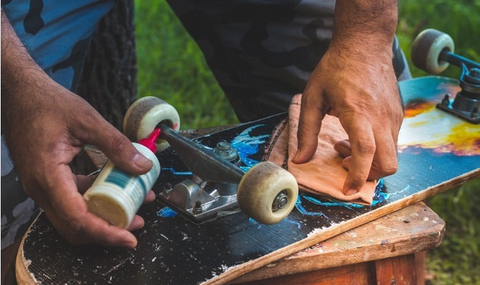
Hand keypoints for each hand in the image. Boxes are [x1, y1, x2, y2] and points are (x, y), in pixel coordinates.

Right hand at [2, 78, 154, 246]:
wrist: (19, 94)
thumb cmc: (45, 103)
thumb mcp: (87, 119)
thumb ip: (116, 144)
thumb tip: (142, 166)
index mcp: (48, 175)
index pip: (77, 219)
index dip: (105, 233)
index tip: (128, 238)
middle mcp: (41, 188)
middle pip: (74, 227)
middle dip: (107, 232)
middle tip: (135, 226)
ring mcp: (42, 186)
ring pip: (72, 218)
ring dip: (102, 218)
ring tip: (131, 210)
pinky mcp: (47, 181)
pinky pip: (70, 202)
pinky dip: (93, 202)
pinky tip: (113, 191)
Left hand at [292, 43, 402, 194]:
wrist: (365, 45)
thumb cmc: (335, 69)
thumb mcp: (312, 97)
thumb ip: (307, 131)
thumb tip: (301, 160)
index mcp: (358, 112)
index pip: (365, 151)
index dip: (357, 175)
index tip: (347, 190)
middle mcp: (381, 118)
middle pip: (388, 163)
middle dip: (367, 176)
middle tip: (343, 165)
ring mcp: (394, 117)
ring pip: (391, 156)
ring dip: (369, 162)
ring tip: (343, 145)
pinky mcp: (398, 115)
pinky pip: (391, 143)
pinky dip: (375, 150)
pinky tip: (355, 135)